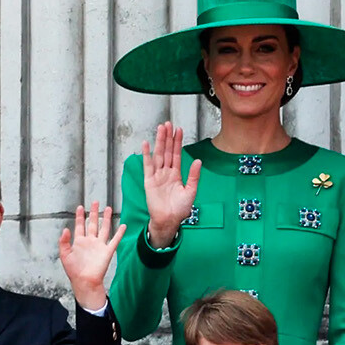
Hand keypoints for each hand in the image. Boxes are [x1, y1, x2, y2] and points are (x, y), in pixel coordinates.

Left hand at [58, 201, 126, 309]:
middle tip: (95, 202)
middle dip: (94, 213)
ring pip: (104, 228)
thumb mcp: (64, 255)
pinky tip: (123, 226)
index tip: (80, 207)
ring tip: (108, 209)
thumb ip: (64, 241)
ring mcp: (100, 245)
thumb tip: (66, 229)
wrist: (85, 281)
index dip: (80, 216)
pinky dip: (120, 233)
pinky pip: (115, 240)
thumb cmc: (74, 271)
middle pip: (93, 223)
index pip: (80, 225)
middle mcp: (90, 241)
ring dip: (106, 219)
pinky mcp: (108, 251)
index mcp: (79, 242)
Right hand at [142, 121, 201, 246]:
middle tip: (168, 123)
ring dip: (159, 142)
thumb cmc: (180, 209)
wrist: (170, 220)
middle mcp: (166, 173)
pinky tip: (146, 144)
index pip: (176, 154)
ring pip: (158, 155)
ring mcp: (157, 176)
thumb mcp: (191, 191)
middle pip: (166, 151)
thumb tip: (198, 161)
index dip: (177, 142)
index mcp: (176, 174)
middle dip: (167, 137)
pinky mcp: (149, 181)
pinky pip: (148, 166)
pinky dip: (146, 155)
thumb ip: (194, 176)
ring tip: (160, 129)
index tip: (179, 130)